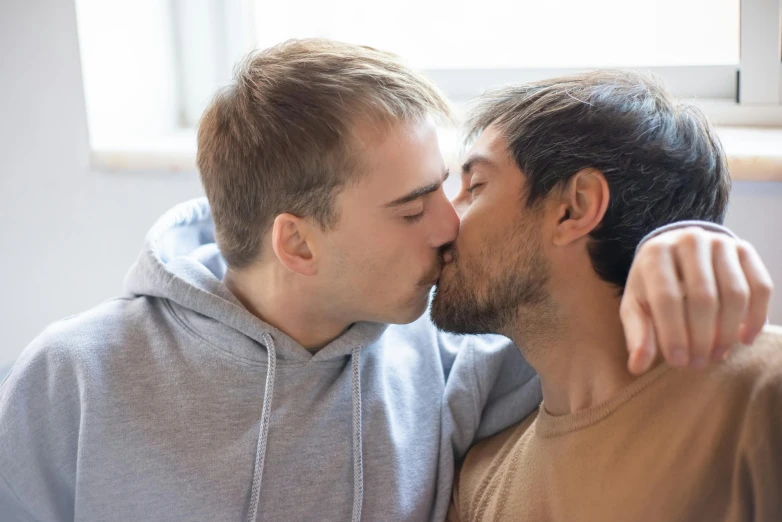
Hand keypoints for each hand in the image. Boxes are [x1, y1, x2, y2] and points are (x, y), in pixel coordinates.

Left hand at [621, 227, 773, 374]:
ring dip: (729, 331)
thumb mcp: (636, 304)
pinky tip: (745, 339)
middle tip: (699, 364)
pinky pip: (760, 286)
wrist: (676, 249)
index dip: (673, 333)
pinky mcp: (745, 249)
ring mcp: (720, 242)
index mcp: (656, 254)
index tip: (678, 362)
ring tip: (718, 355)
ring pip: (735, 293)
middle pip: (703, 297)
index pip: (667, 297)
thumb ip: (637, 334)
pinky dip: (756, 317)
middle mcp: (689, 241)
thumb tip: (637, 367)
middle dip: (702, 337)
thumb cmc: (652, 283)